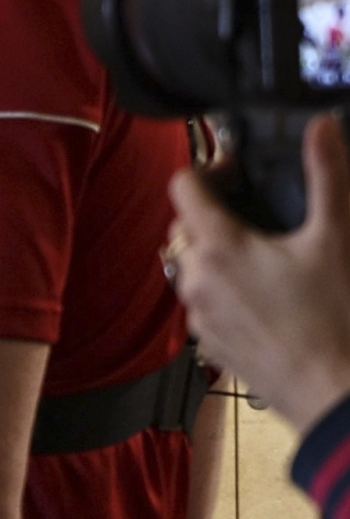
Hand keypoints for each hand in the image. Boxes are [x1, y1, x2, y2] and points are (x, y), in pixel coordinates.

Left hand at [171, 113, 349, 429]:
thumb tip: (322, 125)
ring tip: (260, 252)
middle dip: (211, 211)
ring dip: (212, 251)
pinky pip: (199, 302)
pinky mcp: (206, 343)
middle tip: (254, 210)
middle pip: (182, 225)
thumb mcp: (335, 238)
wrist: (333, 393)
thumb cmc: (337, 317)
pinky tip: (260, 294)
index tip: (238, 173)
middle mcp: (193, 278)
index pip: (182, 185)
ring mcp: (196, 314)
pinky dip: (219, 289)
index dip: (208, 170)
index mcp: (216, 246)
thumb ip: (327, 176)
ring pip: (187, 265)